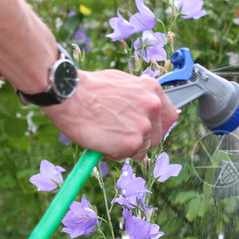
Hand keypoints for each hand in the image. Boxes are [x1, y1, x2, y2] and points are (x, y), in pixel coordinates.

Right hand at [42, 69, 178, 160]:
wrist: (69, 94)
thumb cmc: (89, 88)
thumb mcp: (123, 83)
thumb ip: (138, 98)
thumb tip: (145, 111)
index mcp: (152, 90)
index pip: (169, 115)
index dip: (158, 125)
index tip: (148, 129)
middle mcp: (153, 107)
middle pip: (157, 135)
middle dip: (141, 139)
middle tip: (120, 134)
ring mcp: (144, 126)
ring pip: (142, 148)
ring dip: (127, 147)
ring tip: (106, 134)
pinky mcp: (131, 143)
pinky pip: (128, 156)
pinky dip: (115, 153)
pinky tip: (101, 141)